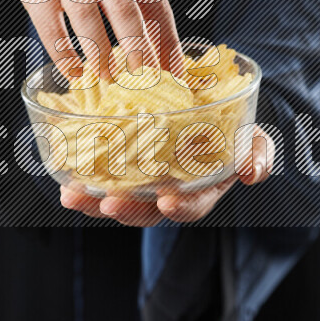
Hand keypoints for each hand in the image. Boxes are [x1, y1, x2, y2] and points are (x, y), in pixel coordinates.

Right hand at [0, 0, 179, 74]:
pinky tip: (75, 71)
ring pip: (86, 15)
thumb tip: (162, 53)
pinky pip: (50, 27)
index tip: (174, 70)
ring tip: (108, 76)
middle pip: (122, 5)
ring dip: (99, 52)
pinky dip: (64, 54)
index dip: (166, 38)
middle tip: (143, 77)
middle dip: (136, 46)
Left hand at [59, 127, 274, 225]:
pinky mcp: (120, 167)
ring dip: (93, 200)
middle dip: (126, 209)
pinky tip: (63, 175)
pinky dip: (82, 179)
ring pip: (116, 198)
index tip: (169, 201)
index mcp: (200, 190)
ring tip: (73, 194)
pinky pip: (99, 178)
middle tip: (108, 203)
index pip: (191, 205)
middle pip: (145, 209)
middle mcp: (168, 192)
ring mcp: (141, 182)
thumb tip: (252, 172)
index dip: (182, 206)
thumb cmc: (232, 130)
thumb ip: (257, 155)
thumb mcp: (252, 139)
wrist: (207, 111)